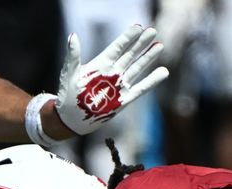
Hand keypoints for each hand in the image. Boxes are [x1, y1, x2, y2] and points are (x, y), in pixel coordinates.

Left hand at [54, 25, 169, 135]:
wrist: (72, 118)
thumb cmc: (68, 95)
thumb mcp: (70, 73)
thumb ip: (74, 55)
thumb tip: (73, 36)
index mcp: (100, 64)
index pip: (117, 47)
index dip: (128, 37)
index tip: (138, 27)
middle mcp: (112, 72)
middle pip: (130, 54)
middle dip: (141, 43)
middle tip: (152, 31)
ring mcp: (119, 85)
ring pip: (137, 68)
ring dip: (148, 57)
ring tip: (159, 45)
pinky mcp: (124, 99)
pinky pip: (141, 88)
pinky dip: (152, 81)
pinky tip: (163, 72)